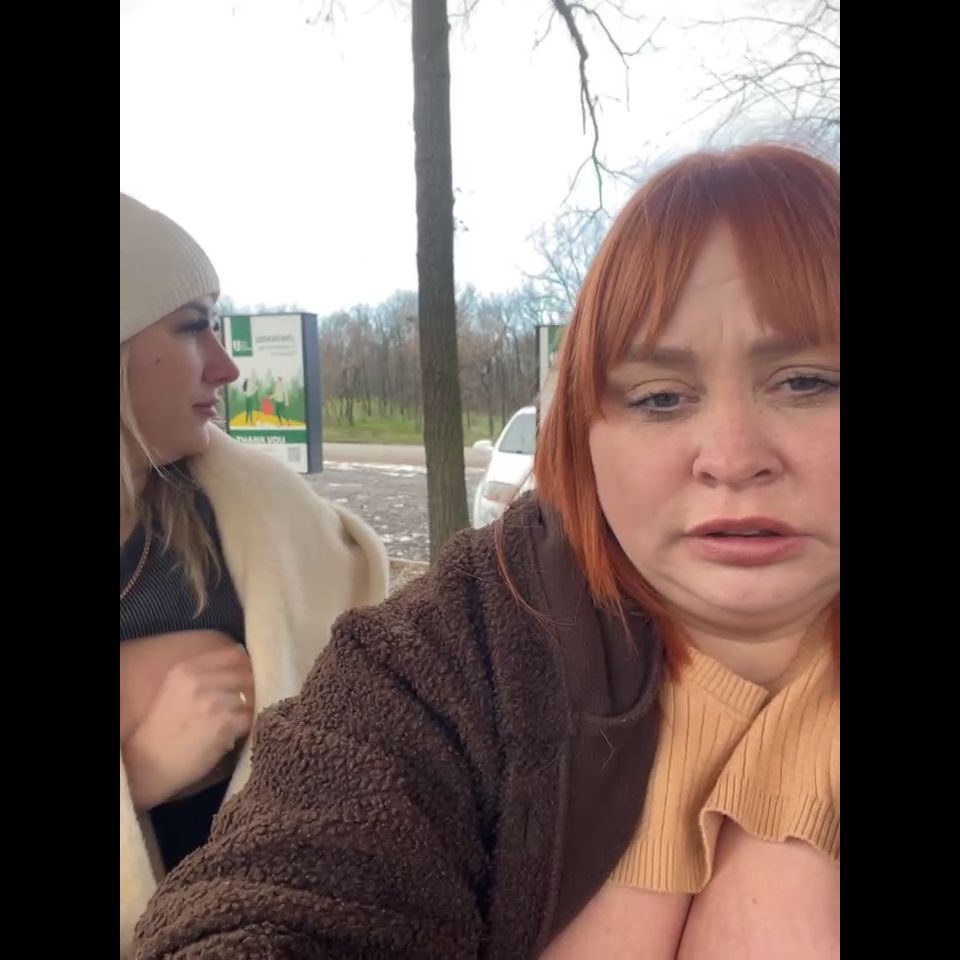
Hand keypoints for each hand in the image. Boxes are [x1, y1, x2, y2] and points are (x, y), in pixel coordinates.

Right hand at [122, 645, 254, 810]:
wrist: (150, 763)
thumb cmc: (164, 727)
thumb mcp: (176, 689)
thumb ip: (203, 674)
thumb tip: (240, 662)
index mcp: (187, 669)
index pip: (232, 654)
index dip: (245, 664)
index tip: (249, 673)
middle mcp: (200, 681)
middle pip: (245, 674)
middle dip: (252, 686)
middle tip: (251, 698)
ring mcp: (214, 701)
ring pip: (250, 696)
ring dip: (251, 707)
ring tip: (243, 716)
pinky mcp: (225, 724)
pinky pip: (250, 717)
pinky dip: (249, 724)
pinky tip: (241, 730)